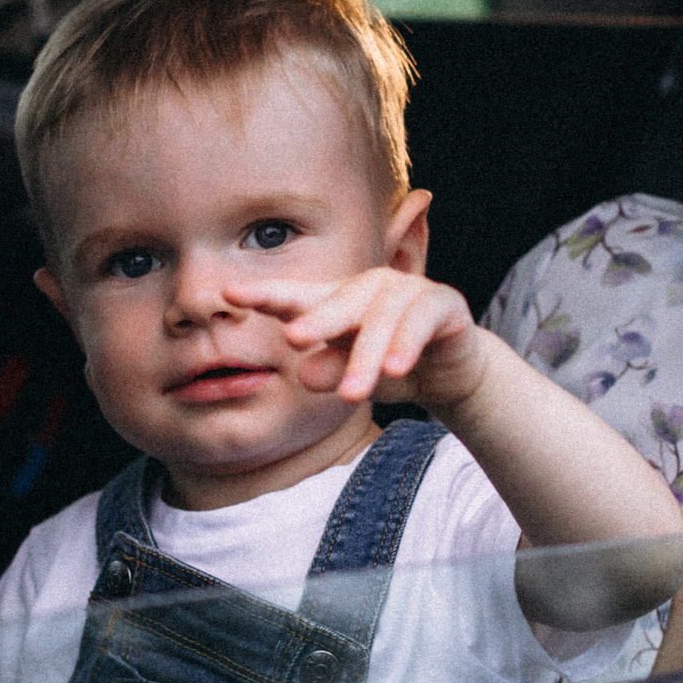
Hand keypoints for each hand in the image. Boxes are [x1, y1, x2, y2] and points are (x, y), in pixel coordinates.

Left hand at [224, 270, 489, 411]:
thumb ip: (330, 370)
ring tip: (352, 394)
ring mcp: (409, 291)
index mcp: (340, 301)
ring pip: (382, 317)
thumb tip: (304, 375)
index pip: (298, 296)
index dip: (267, 293)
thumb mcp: (353, 374)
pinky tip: (395, 368)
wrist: (451, 370)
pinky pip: (421, 320)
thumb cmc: (389, 367)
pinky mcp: (443, 304)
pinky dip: (406, 344)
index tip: (231, 294)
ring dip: (366, 355)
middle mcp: (372, 288)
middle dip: (318, 320)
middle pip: (340, 300)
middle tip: (293, 339)